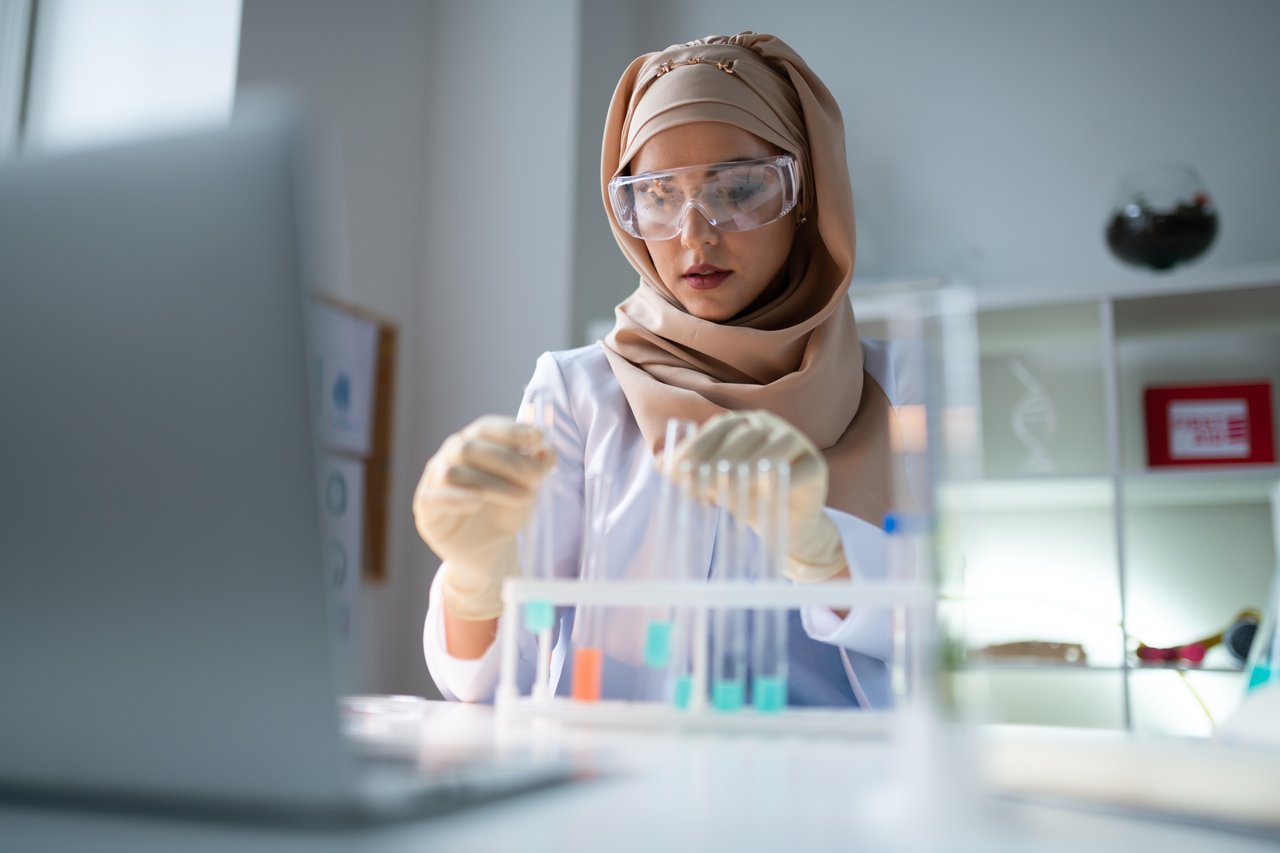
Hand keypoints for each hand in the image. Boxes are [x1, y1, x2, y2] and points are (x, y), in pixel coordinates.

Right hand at [413, 416, 555, 619]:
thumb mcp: (527, 490)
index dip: (511, 430)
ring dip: (492, 484)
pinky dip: (458, 498)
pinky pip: (435, 497)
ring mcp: (434, 480)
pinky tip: (477, 503)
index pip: (486, 428)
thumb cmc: (504, 512)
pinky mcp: (426, 508)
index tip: (538, 438)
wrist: (489, 552)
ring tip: (523, 498)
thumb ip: (535, 471)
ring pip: (455, 471)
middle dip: (508, 460)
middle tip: (537, 476)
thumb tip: (547, 453)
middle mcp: (450, 456)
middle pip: (470, 447)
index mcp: (474, 443)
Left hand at [669, 410, 845, 582]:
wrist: (783, 524)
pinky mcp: (815, 465)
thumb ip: (688, 473)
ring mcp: (795, 441)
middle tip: (697, 488)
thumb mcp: (711, 485)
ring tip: (724, 493)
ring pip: (771, 448)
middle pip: (742, 437)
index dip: (696, 449)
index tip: (677, 473)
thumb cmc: (744, 497)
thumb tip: (660, 465)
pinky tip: (761, 495)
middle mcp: (769, 425)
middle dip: (716, 462)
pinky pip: (797, 470)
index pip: (716, 429)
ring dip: (745, 469)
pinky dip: (778, 481)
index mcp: (742, 423)